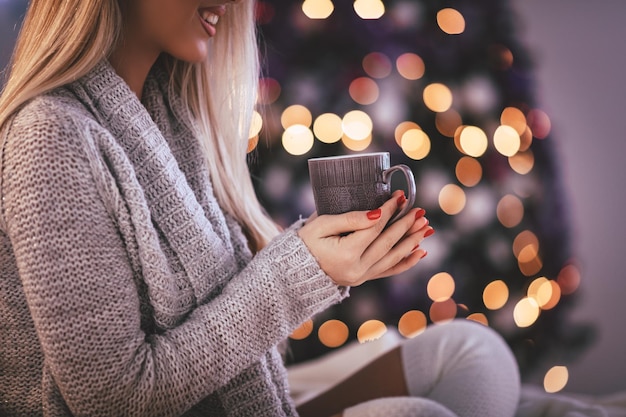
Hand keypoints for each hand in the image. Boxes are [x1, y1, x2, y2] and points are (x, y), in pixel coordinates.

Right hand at [298, 191, 432, 286]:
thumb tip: (377, 214)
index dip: (389, 211)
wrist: (293, 272)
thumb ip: (349, 219)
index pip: (374, 228)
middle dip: (406, 225)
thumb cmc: (303, 244)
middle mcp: (357, 268)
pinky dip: (406, 262)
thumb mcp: (320, 226)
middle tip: (421, 211)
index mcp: (345, 253)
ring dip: (411, 241)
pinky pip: (389, 271)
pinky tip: (420, 252)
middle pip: (388, 242)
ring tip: (427, 228)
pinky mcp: (363, 279)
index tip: (401, 196)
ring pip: (393, 257)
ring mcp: (361, 276)